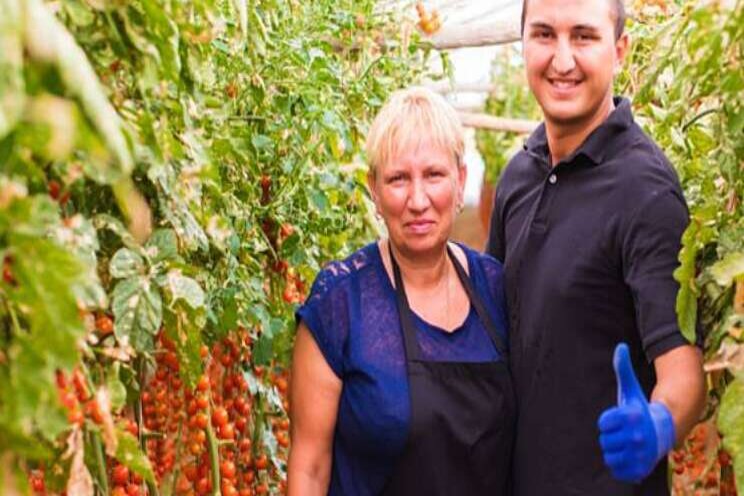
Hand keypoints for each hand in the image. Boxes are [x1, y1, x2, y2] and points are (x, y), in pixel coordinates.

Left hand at [598, 343, 675, 482]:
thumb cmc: (640, 409)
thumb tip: (620, 346)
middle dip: (611, 436)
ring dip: (615, 450)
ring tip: (626, 443)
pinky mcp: (640, 471)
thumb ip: (623, 369)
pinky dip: (619, 465)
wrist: (664, 432)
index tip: (620, 419)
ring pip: (609, 456)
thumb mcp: (631, 390)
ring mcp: (641, 456)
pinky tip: (628, 455)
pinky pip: (616, 470)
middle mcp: (638, 437)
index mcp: (633, 417)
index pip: (602, 423)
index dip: (608, 421)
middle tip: (624, 432)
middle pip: (605, 441)